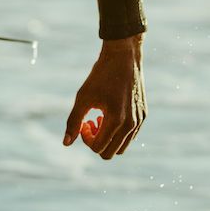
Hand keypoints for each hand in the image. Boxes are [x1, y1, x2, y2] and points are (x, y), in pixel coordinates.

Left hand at [63, 34, 145, 159]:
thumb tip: (66, 143)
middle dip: (96, 141)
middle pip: (110, 152)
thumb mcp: (82, 97)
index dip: (85, 139)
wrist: (123, 58)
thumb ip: (73, 121)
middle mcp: (131, 124)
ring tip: (99, 119)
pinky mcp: (143, 115)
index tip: (83, 122)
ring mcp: (140, 120)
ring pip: (122, 146)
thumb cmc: (100, 76)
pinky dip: (118, 132)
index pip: (99, 148)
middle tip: (89, 122)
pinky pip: (130, 136)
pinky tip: (108, 115)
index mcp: (116, 120)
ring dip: (107, 138)